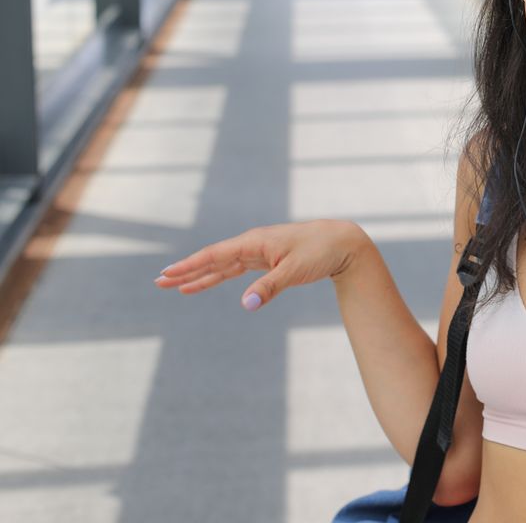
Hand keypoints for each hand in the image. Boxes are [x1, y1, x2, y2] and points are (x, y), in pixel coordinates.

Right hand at [154, 219, 368, 310]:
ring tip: (176, 286)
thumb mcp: (295, 270)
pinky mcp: (268, 260)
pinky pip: (237, 269)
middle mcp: (253, 244)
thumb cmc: (321, 252)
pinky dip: (221, 276)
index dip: (190, 266)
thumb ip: (269, 287)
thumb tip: (246, 305)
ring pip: (223, 265)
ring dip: (200, 275)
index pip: (215, 255)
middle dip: (187, 271)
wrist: (343, 242)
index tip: (167, 274)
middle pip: (213, 259)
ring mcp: (259, 252)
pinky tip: (207, 282)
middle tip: (160, 282)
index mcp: (255, 242)